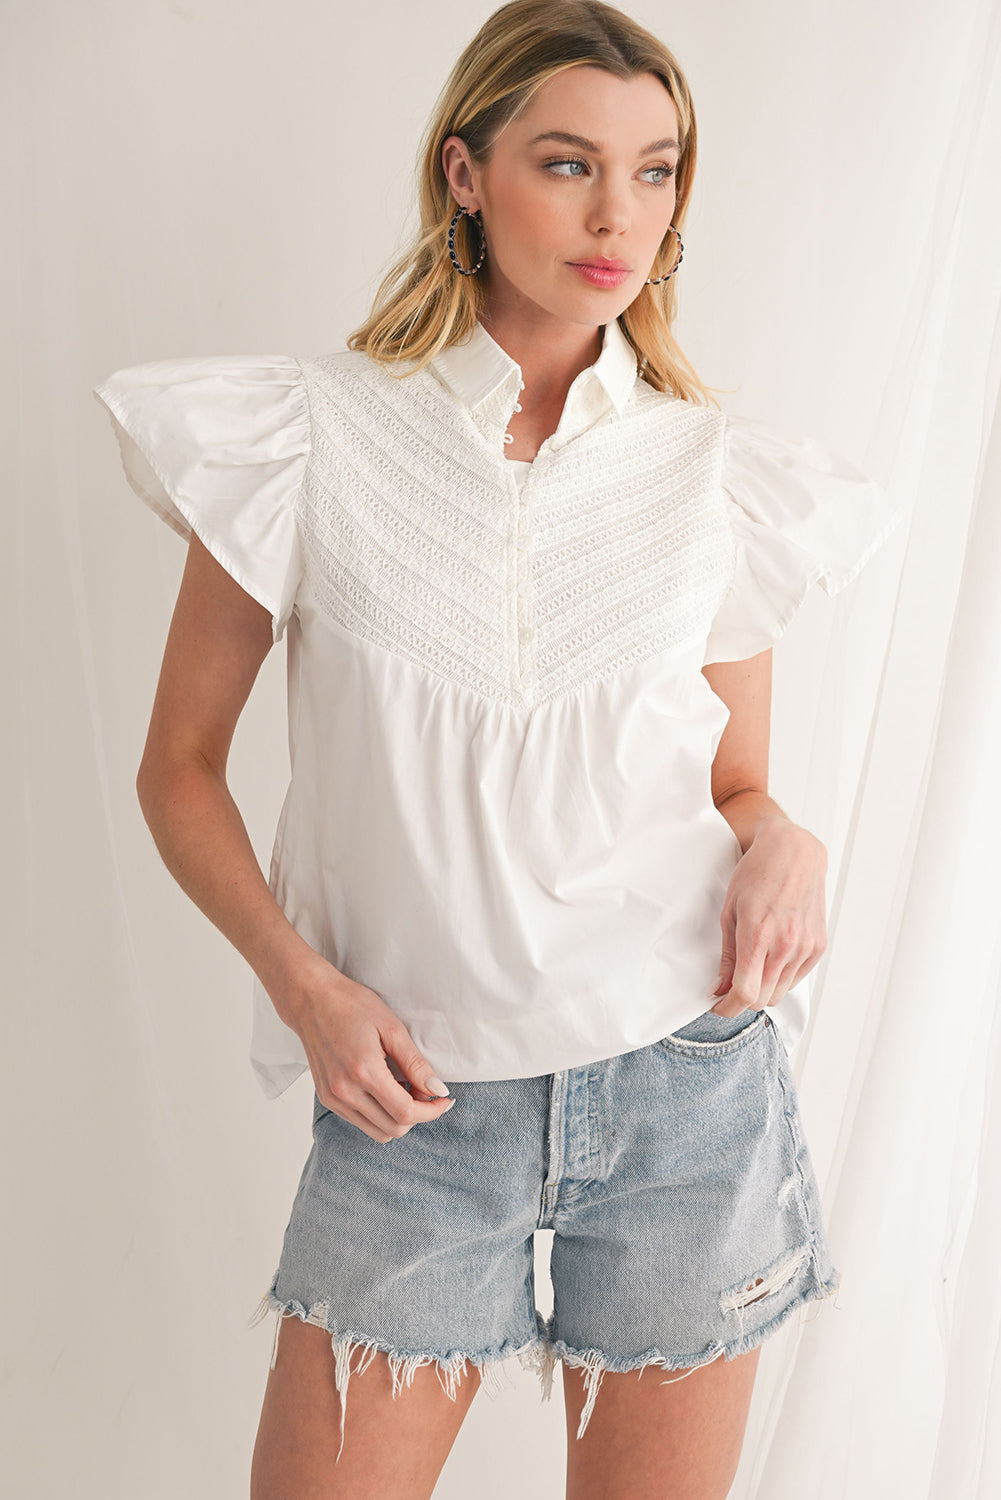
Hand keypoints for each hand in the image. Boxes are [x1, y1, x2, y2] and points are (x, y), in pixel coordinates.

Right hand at [277, 955, 456, 1141]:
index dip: (431, 1112)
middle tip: (424, 1090)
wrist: (311, 1000)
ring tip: (403, 1087)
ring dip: (398, 1117)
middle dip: (417, 1115)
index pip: (405, 1113)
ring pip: (377, 1132)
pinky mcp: (327, 1099)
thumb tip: (438, 1090)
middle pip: (393, 1129)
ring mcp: (333, 1098)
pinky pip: (361, 1121)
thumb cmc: (351, 1005)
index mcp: (364, 1072)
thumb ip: (415, 1063)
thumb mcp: (392, 1027)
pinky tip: (384, 1088)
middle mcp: (345, 1092)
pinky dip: (379, 1113)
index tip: (444, 1100)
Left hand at [709, 818, 827, 1016]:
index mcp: (757, 936)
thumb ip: (727, 955)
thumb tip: (720, 988)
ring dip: (763, 988)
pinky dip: (781, 977)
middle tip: (730, 985)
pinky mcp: (818, 946)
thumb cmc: (756, 875)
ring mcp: (805, 947)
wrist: (793, 853)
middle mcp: (785, 945)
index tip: (718, 1006)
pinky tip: (772, 956)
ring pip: (780, 993)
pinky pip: (796, 979)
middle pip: (761, 999)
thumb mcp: (730, 912)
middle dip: (742, 999)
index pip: (744, 993)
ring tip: (753, 966)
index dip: (727, 1008)